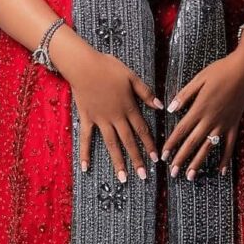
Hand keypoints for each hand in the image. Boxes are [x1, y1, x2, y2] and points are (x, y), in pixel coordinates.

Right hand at [54, 35, 163, 182]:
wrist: (83, 65)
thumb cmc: (107, 67)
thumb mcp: (131, 76)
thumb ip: (145, 92)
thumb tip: (160, 106)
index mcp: (128, 107)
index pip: (142, 129)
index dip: (150, 144)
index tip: (156, 159)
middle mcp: (115, 117)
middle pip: (128, 141)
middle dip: (137, 159)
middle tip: (143, 176)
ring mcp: (100, 120)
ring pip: (111, 144)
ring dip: (118, 161)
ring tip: (123, 178)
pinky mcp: (86, 118)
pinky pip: (86, 138)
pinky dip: (85, 153)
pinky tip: (86, 167)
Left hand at [161, 45, 243, 179]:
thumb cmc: (219, 72)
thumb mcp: (198, 79)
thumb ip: (184, 95)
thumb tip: (170, 109)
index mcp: (199, 108)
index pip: (181, 130)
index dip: (171, 143)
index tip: (163, 155)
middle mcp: (210, 120)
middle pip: (192, 143)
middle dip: (181, 158)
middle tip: (172, 172)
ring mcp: (223, 124)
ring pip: (208, 148)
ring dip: (198, 162)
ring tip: (190, 176)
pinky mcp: (234, 126)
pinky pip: (229, 146)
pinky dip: (225, 159)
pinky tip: (220, 171)